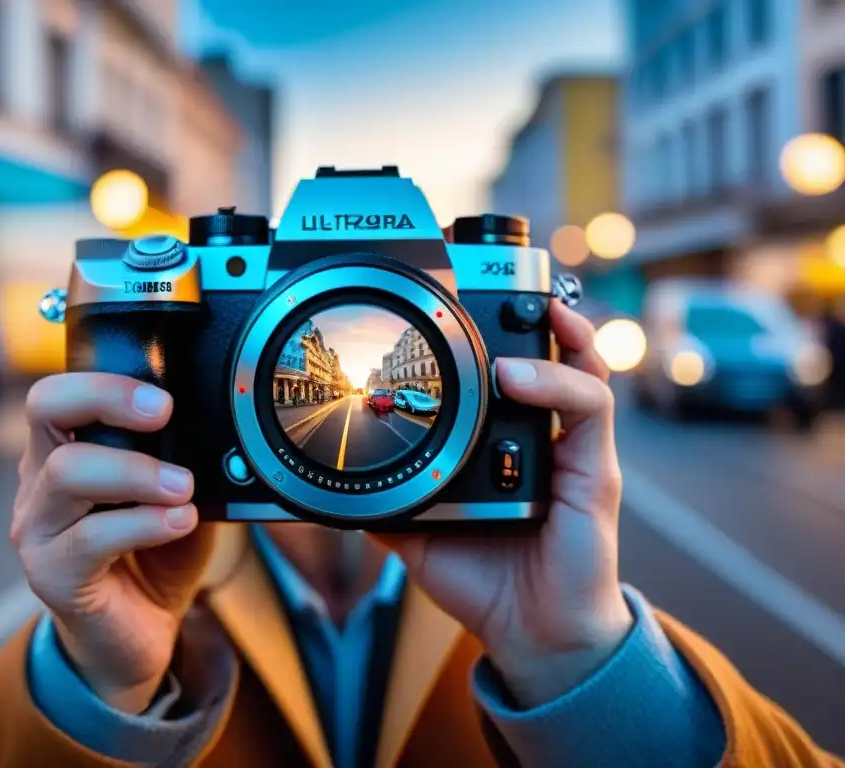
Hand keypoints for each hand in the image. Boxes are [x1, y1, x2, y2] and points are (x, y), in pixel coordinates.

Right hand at [11, 373, 214, 712]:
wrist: (137, 635)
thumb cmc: (155, 556)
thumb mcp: (175, 496)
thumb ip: (184, 461)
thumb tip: (219, 431)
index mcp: (64, 450)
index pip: (57, 393)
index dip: (101, 380)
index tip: (161, 396)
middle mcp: (39, 481)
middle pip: (45, 410)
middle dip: (108, 400)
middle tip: (164, 413)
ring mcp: (38, 528)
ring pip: (66, 472)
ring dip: (136, 472)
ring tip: (183, 486)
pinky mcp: (51, 575)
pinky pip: (89, 538)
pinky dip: (143, 523)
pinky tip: (179, 521)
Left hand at [373, 299, 631, 707]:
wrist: (532, 634)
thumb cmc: (485, 580)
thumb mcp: (418, 534)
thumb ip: (386, 501)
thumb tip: (334, 482)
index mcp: (502, 444)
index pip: (507, 370)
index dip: (495, 330)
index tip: (458, 297)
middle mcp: (539, 437)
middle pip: (550, 354)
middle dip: (533, 309)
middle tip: (499, 280)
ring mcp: (569, 449)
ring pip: (580, 366)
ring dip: (555, 333)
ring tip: (526, 312)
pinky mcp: (593, 471)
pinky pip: (588, 409)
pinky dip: (557, 382)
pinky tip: (517, 376)